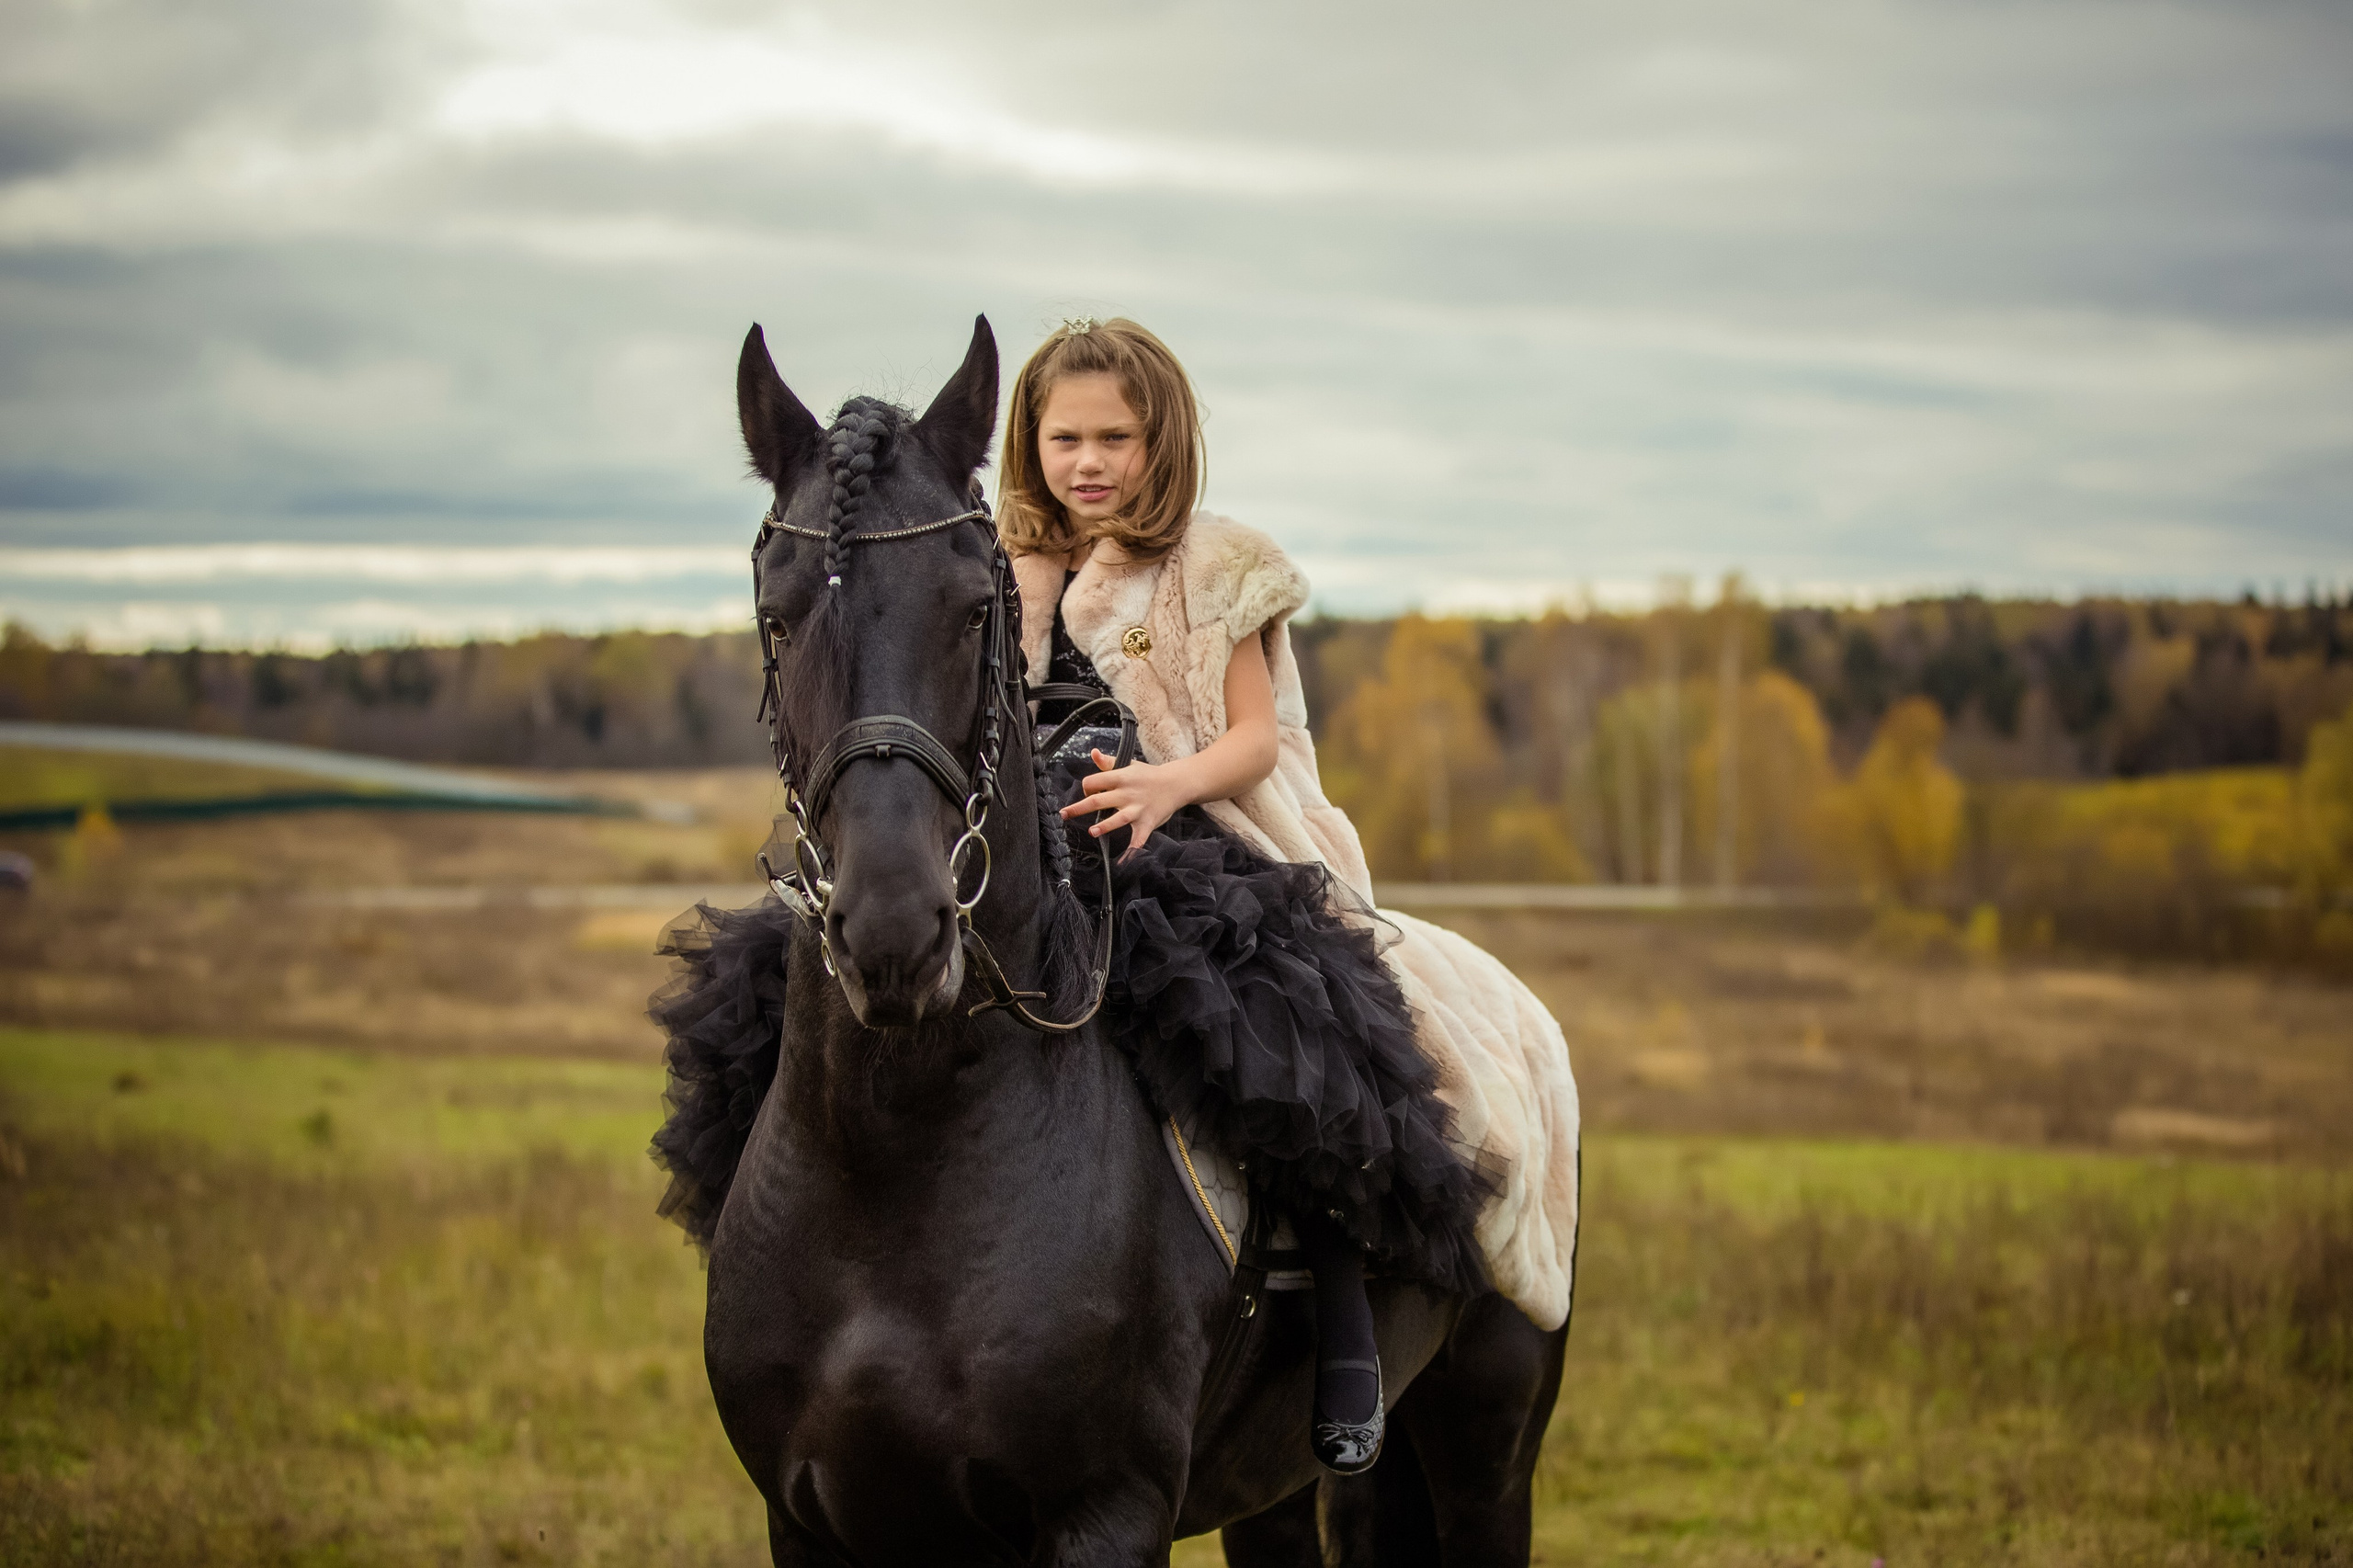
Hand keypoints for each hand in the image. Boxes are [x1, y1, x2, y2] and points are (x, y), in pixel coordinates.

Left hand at [1058, 749, 1185, 853]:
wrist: (1176, 783)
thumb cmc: (1148, 775)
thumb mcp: (1128, 765)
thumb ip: (1108, 762)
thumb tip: (1093, 753)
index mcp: (1121, 778)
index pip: (1094, 781)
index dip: (1086, 787)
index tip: (1087, 792)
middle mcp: (1127, 794)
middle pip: (1098, 800)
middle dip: (1079, 808)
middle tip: (1064, 814)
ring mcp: (1137, 809)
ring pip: (1118, 819)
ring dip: (1104, 826)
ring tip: (1092, 832)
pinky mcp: (1147, 823)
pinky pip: (1139, 839)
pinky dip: (1132, 851)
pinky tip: (1124, 861)